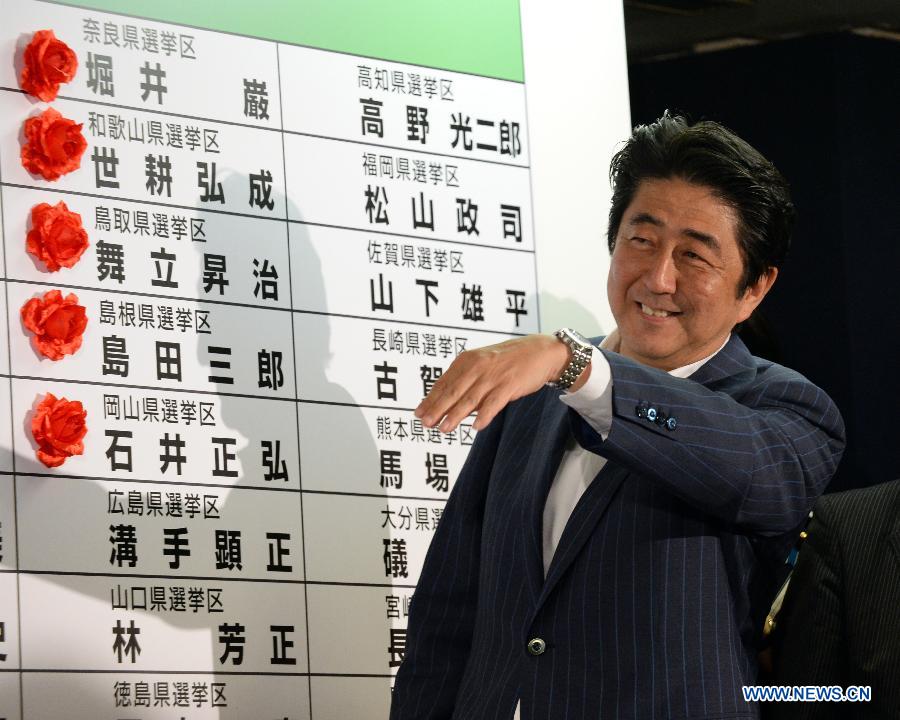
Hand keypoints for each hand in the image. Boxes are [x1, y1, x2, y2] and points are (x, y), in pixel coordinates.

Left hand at [415, 334, 577, 431]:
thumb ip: (467, 383)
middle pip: (453, 391)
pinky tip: (476, 426)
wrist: (541, 352)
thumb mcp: (483, 365)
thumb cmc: (510, 361)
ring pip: (470, 398)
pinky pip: (494, 402)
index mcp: (468, 360)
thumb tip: (448, 406)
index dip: (430, 399)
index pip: (444, 382)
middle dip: (437, 408)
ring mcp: (493, 375)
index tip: (418, 413)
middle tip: (425, 423)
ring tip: (444, 428)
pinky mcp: (509, 384)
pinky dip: (484, 415)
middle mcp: (478, 366)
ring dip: (455, 415)